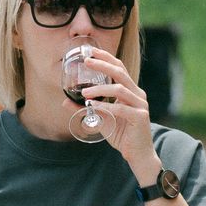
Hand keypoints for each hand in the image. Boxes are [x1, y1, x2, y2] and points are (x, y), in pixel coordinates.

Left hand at [71, 56, 157, 178]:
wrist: (138, 155)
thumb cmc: (122, 135)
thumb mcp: (101, 120)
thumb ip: (87, 109)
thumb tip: (65, 102)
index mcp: (130, 91)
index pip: (119, 68)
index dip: (105, 58)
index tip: (91, 51)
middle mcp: (137, 94)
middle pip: (120, 72)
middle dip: (103, 65)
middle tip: (87, 61)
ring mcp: (140, 105)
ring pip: (119, 89)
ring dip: (100, 89)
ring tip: (85, 92)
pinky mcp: (140, 117)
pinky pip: (121, 108)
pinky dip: (106, 106)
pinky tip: (94, 106)